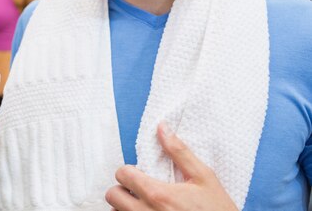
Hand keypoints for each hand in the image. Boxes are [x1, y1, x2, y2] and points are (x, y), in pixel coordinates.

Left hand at [105, 122, 237, 210]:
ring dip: (124, 207)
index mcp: (158, 194)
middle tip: (138, 190)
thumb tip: (162, 128)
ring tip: (143, 204)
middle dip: (122, 189)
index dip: (129, 171)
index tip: (140, 174)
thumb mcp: (204, 178)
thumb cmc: (218, 210)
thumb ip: (179, 152)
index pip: (122, 174)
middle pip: (112, 195)